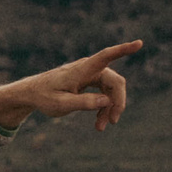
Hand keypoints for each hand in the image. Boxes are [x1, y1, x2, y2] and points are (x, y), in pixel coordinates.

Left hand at [0, 40, 142, 133]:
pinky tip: (98, 121)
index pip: (106, 56)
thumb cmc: (44, 97)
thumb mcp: (61, 104)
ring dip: (109, 108)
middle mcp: (88, 69)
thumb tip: (106, 101)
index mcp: (81, 70)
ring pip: (110, 90)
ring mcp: (90, 75)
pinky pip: (104, 93)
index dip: (123, 50)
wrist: (32, 94)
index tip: (139, 43)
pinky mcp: (89, 82)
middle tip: (112, 122)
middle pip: (114, 82)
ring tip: (100, 128)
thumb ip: (84, 102)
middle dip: (116, 102)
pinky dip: (103, 107)